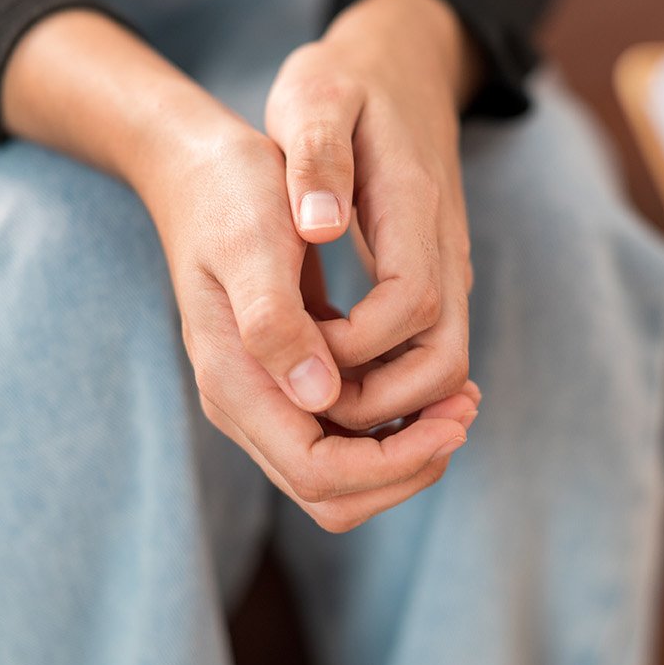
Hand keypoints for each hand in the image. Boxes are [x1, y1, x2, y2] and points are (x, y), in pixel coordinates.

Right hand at [0, 10, 478, 531]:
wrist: (198, 170)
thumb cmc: (230, 192)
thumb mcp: (254, 241)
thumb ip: (276, 321)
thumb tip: (319, 395)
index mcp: (234, 380)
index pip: (318, 471)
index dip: (393, 462)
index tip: (454, 418)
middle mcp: (244, 405)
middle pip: (331, 494)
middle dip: (406, 466)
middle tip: (465, 414)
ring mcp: (263, 397)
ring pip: (340, 475)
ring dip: (404, 453)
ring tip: (460, 404)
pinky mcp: (285, 380)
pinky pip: (342, 435)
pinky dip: (390, 427)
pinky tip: (434, 389)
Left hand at [264, 0, 479, 428]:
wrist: (405, 61)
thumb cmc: (347, 78)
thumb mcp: (314, 93)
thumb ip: (318, 156)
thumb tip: (317, 225)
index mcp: (416, 205)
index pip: (413, 306)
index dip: (358, 347)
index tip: (298, 350)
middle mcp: (446, 247)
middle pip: (447, 359)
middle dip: (386, 403)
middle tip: (310, 407)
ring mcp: (449, 265)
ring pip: (445, 365)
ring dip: (390, 403)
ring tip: (314, 405)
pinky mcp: (437, 276)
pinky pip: (428, 350)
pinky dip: (390, 382)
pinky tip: (332, 381)